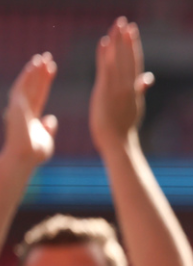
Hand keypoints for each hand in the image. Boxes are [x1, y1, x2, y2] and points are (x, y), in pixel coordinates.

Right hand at [1, 52, 56, 168]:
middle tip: (48, 57)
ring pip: (27, 83)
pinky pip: (22, 87)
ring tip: (42, 57)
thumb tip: (51, 118)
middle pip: (34, 85)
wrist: (25, 157)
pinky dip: (27, 76)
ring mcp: (19, 106)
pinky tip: (33, 66)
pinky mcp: (16, 105)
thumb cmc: (35, 153)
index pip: (40, 93)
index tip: (52, 68)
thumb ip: (48, 128)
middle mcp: (24, 108)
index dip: (46, 80)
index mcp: (31, 115)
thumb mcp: (46, 138)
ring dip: (34, 70)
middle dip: (40, 72)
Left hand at [89, 17, 153, 152]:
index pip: (134, 64)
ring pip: (119, 60)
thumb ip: (140, 89)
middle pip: (129, 58)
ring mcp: (118, 88)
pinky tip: (105, 41)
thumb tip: (148, 78)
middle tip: (127, 22)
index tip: (133, 32)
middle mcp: (128, 87)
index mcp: (134, 90)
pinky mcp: (106, 91)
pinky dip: (106, 54)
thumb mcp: (135, 107)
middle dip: (128, 40)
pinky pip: (106, 68)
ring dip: (118, 41)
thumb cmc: (123, 129)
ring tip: (118, 25)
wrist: (118, 142)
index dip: (134, 47)